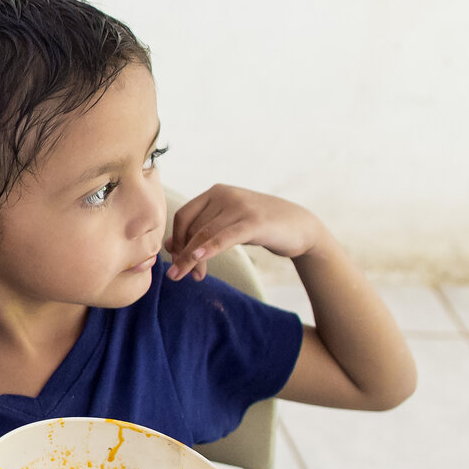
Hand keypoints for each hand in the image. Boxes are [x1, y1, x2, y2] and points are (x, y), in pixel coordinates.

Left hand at [164, 183, 330, 280]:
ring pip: (204, 235)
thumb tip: (167, 244)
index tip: (177, 260)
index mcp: (215, 192)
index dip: (176, 240)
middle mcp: (225, 194)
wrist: (302, 226)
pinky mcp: (254, 222)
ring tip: (190, 277)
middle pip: (192, 227)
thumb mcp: (228, 225)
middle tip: (183, 275)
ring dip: (192, 259)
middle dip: (184, 254)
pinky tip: (197, 261)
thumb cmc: (261, 226)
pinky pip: (223, 237)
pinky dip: (208, 249)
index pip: (183, 216)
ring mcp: (240, 206)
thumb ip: (201, 230)